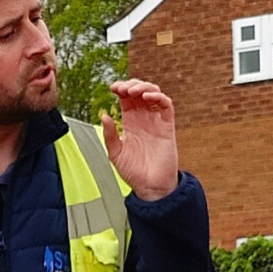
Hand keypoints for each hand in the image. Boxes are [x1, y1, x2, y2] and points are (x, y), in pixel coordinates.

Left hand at [101, 80, 179, 201]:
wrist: (150, 186)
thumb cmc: (133, 172)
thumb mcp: (115, 153)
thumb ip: (110, 135)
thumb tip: (104, 116)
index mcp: (130, 122)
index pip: (126, 98)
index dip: (120, 88)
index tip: (112, 88)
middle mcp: (143, 119)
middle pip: (140, 91)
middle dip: (131, 85)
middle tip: (122, 89)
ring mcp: (156, 121)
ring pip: (154, 94)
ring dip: (144, 87)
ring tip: (133, 91)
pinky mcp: (168, 126)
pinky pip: (166, 105)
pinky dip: (158, 96)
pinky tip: (148, 97)